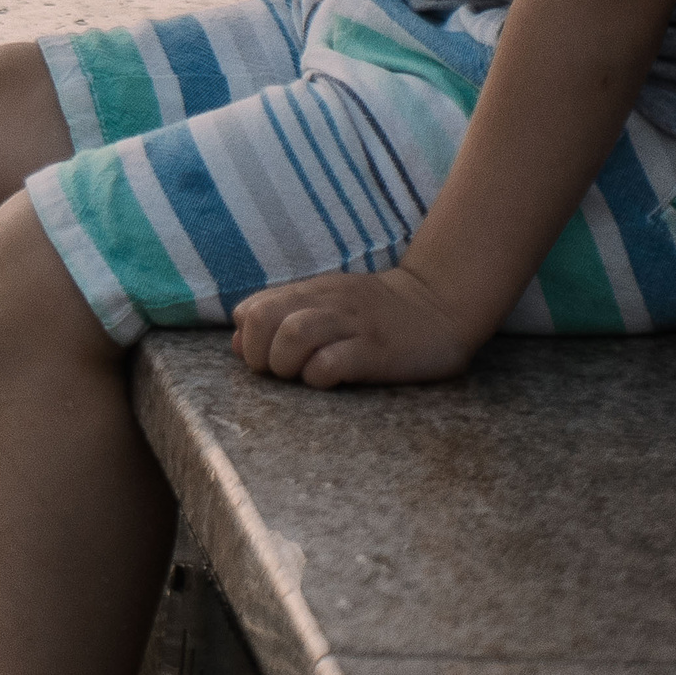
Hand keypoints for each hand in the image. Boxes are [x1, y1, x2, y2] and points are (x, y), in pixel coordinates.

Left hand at [229, 267, 484, 388]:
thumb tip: (234, 341)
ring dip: (286, 364)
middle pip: (262, 319)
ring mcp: (352, 325)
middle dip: (259, 354)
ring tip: (302, 375)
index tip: (266, 357)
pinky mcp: (376, 351)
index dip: (247, 340)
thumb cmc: (375, 313)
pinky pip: (330, 364)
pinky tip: (330, 381)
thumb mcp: (323, 305)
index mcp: (309, 293)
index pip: (250, 310)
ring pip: (293, 335)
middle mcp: (326, 304)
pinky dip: (319, 377)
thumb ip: (279, 317)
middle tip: (280, 371)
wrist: (441, 305)